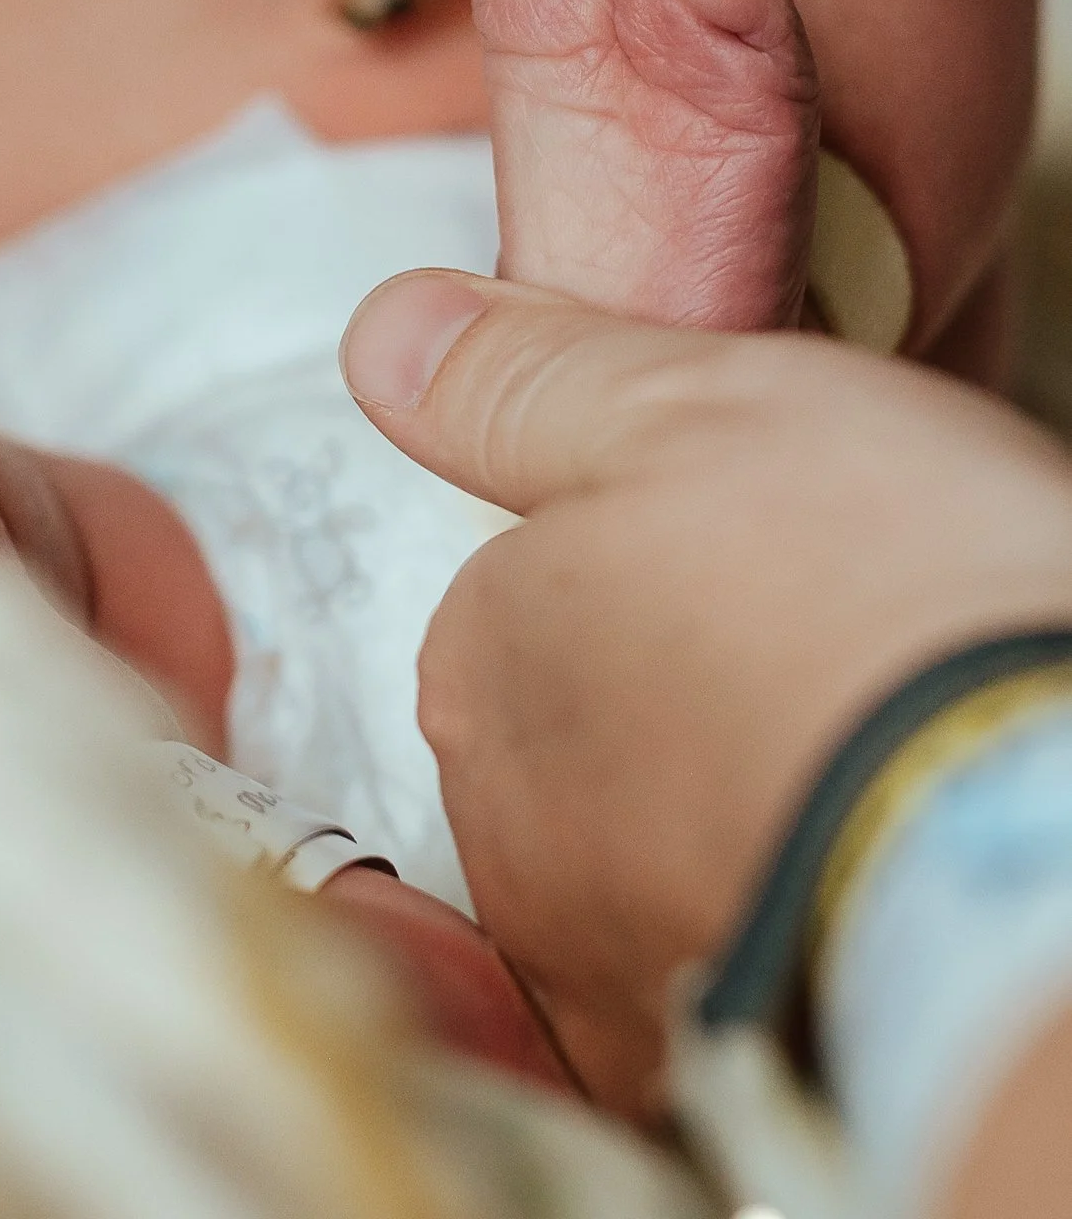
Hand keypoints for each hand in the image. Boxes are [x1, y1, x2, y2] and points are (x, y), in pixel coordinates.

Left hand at [339, 271, 1071, 1117]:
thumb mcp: (684, 406)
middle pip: (570, 730)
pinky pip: (709, 960)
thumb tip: (390, 336)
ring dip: (716, 804)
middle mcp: (506, 827)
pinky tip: (839, 853)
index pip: (514, 596)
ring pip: (639, 855)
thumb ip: (524, 379)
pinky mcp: (701, 1063)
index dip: (638, 557)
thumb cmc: (864, 591)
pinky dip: (764, 906)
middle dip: (666, 689)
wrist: (1017, 827)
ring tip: (845, 747)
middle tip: (808, 640)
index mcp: (485, 657)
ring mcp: (598, 959)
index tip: (744, 547)